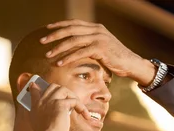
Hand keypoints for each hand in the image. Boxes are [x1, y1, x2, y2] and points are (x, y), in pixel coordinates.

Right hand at [28, 82, 90, 130]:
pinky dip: (82, 107)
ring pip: (64, 90)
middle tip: (70, 100)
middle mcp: (42, 100)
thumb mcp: (36, 123)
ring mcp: (51, 101)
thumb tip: (39, 112)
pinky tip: (85, 115)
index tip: (38, 86)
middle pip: (53, 86)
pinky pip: (74, 101)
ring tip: (79, 108)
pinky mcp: (61, 104)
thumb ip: (39, 114)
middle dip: (63, 91)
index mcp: (35, 105)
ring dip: (73, 97)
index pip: (35, 90)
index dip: (38, 87)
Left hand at [41, 20, 156, 85]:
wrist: (131, 64)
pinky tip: (60, 63)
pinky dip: (68, 57)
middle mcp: (96, 30)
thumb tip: (76, 49)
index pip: (73, 23)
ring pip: (73, 40)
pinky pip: (80, 52)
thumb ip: (90, 45)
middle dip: (54, 35)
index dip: (59, 25)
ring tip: (47, 54)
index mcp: (96, 28)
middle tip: (41, 41)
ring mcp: (99, 38)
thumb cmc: (116, 59)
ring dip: (58, 48)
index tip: (46, 30)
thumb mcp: (102, 49)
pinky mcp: (101, 48)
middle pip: (70, 30)